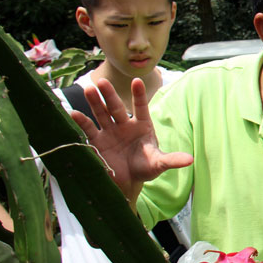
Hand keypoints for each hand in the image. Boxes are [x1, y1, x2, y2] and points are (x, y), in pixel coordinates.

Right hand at [71, 78, 192, 201]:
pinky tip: (73, 113)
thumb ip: (172, 160)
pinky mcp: (98, 142)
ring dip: (95, 102)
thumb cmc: (146, 168)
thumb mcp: (159, 164)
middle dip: (110, 95)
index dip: (138, 95)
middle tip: (102, 82)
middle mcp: (125, 125)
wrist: (129, 181)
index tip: (137, 81)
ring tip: (88, 89)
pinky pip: (89, 129)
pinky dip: (81, 122)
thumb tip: (190, 160)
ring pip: (101, 114)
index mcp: (142, 126)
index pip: (140, 107)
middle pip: (116, 107)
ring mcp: (110, 132)